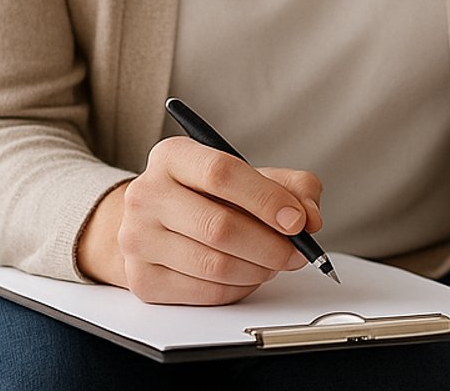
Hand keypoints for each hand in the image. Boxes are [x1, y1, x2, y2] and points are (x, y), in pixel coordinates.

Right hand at [77, 137, 323, 303]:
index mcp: (173, 156)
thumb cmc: (208, 196)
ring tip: (273, 263)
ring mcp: (138, 239)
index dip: (266, 199)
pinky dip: (239, 289)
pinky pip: (206, 293)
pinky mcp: (142, 280)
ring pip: (215, 265)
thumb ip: (291, 187)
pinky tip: (248, 276)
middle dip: (271, 245)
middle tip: (297, 253)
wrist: (154, 223)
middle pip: (219, 227)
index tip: (298, 221)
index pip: (221, 173)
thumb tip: (311, 218)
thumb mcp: (250, 177)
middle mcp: (146, 195)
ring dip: (259, 270)